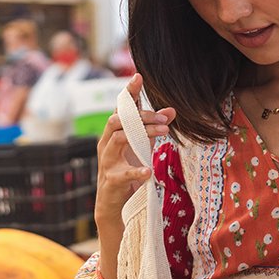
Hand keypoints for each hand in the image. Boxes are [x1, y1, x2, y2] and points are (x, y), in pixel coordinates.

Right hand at [95, 74, 176, 234]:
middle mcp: (107, 143)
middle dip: (141, 116)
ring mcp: (107, 161)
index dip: (128, 92)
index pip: (120, 108)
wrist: (113, 202)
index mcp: (115, 132)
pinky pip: (123, 174)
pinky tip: (149, 171)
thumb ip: (155, 127)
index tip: (138, 77)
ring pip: (119, 140)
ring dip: (143, 134)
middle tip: (164, 119)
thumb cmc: (127, 168)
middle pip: (119, 120)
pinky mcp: (112, 180)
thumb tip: (172, 110)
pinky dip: (137, 172)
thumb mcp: (143, 145)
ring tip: (163, 133)